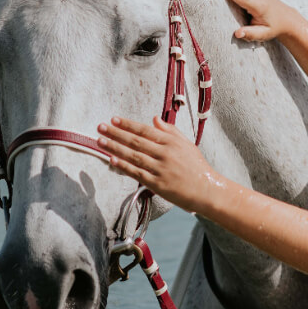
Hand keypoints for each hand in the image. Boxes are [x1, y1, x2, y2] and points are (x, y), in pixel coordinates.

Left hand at [97, 116, 221, 212]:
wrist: (207, 189)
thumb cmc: (196, 167)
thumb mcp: (186, 144)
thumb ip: (170, 131)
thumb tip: (154, 119)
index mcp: (172, 142)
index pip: (145, 130)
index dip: (128, 125)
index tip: (114, 120)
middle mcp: (165, 154)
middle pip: (136, 141)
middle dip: (116, 133)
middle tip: (100, 127)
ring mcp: (160, 169)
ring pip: (133, 156)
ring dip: (115, 148)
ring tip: (100, 141)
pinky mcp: (158, 184)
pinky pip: (137, 173)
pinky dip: (124, 166)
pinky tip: (112, 160)